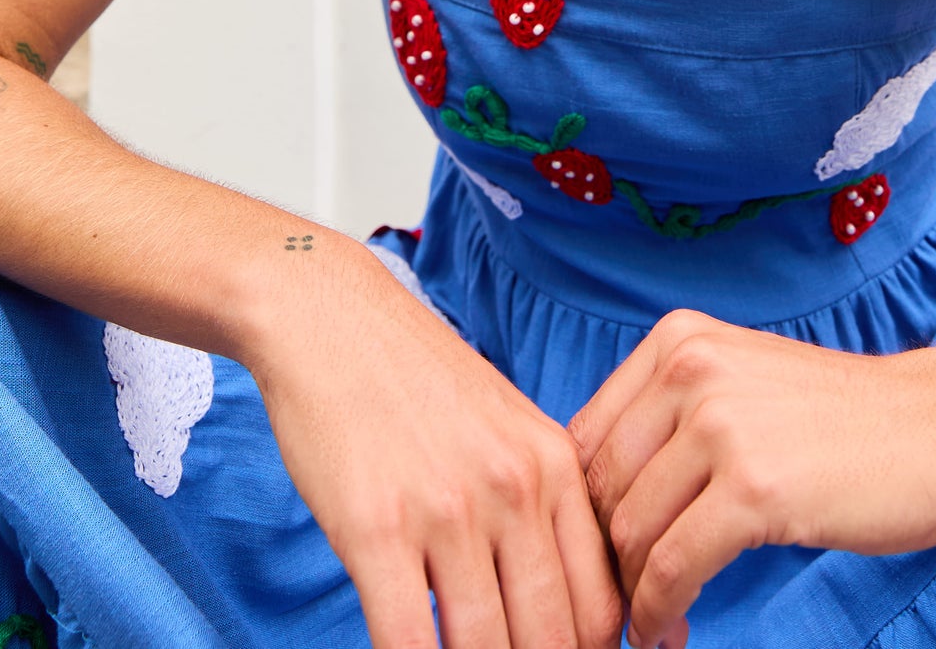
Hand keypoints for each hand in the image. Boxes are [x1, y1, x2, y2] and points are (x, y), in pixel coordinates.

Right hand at [245, 238, 624, 648]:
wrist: (333, 320)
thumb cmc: (416, 381)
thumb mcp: (507, 427)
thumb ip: (542, 505)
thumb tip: (567, 604)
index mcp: (553, 465)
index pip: (602, 604)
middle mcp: (513, 488)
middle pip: (553, 639)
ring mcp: (446, 510)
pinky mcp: (376, 529)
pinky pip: (409, 643)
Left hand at [568, 309, 935, 648]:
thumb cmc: (842, 420)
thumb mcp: (739, 383)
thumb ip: (670, 418)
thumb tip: (599, 499)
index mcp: (676, 340)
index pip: (585, 437)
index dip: (581, 510)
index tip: (595, 558)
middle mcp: (688, 369)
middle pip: (600, 488)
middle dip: (603, 559)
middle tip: (619, 605)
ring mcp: (719, 424)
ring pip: (630, 532)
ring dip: (631, 595)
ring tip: (650, 624)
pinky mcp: (753, 486)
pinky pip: (673, 567)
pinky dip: (660, 611)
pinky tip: (670, 631)